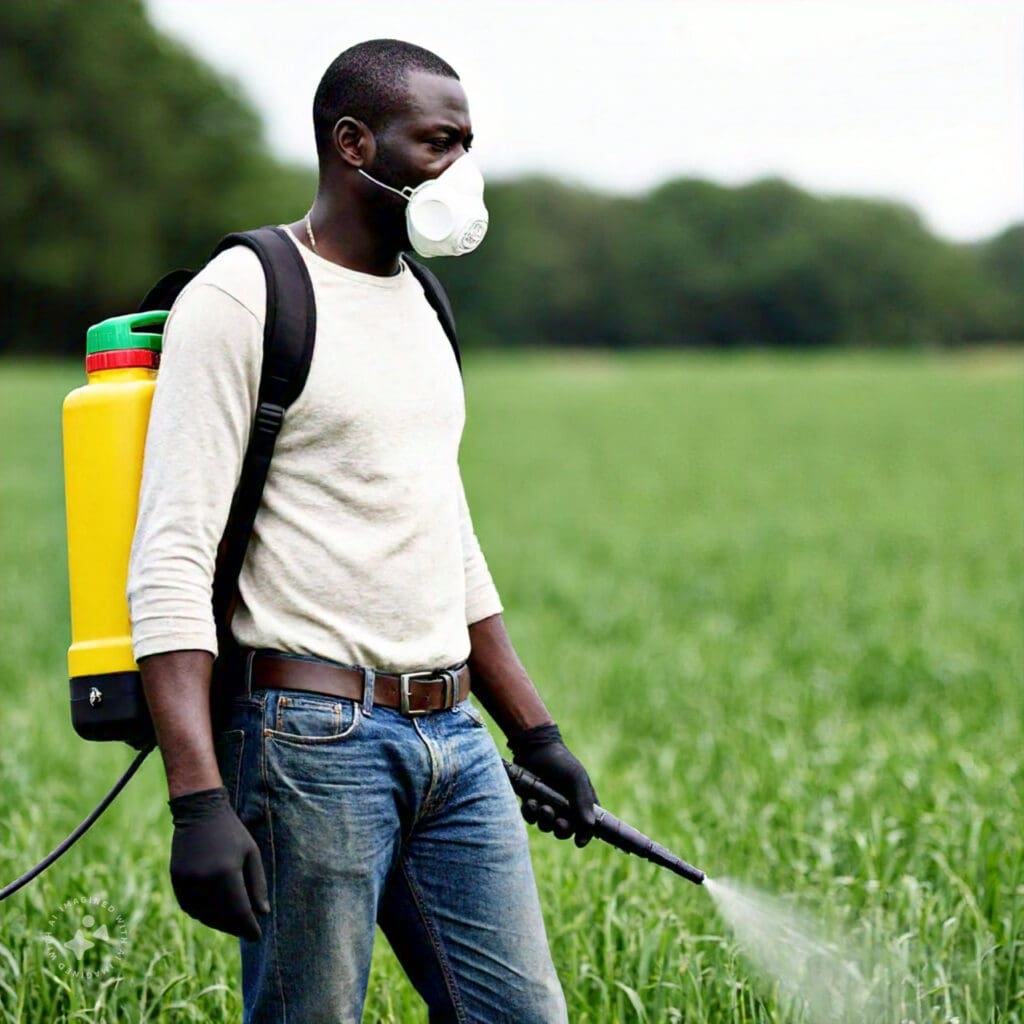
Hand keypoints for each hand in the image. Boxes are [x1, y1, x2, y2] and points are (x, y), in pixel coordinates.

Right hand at [168, 786, 269, 939]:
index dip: (249, 927)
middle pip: (221, 917)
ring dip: (219, 923)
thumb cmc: (232, 831)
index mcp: (226, 873)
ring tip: (232, 922)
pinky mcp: (176, 880)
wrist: (200, 811)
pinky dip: (203, 914)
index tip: (257, 936)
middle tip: (247, 929)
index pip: (239, 911)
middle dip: (236, 927)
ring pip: (204, 916)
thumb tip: (263, 913)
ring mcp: (187, 882)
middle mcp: (204, 881)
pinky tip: (214, 912)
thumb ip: (257, 884)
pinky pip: (190, 908)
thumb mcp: (251, 853)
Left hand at [508, 723, 599, 846]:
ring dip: (544, 820)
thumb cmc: (560, 761)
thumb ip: (583, 801)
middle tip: (558, 822)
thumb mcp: (576, 778)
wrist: (534, 747)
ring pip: (546, 826)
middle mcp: (566, 806)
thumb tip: (590, 827)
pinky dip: (531, 813)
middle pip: (565, 830)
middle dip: (562, 830)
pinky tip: (530, 801)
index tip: (579, 842)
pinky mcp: (532, 802)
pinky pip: (531, 817)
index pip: (588, 825)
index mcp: (582, 801)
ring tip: (541, 806)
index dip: (584, 836)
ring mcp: (548, 805)